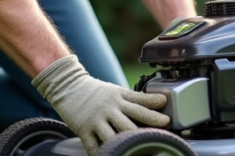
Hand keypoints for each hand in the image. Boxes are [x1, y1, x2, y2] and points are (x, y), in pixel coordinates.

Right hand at [33, 55, 169, 154]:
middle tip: (156, 139)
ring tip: (135, 152)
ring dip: (123, 145)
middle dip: (142, 133)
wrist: (68, 86)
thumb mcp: (117, 91)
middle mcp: (109, 109)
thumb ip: (137, 98)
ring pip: (112, 136)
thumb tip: (161, 101)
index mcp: (119, 99)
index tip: (167, 120)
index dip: (154, 114)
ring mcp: (96, 121)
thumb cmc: (96, 91)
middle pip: (129, 123)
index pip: (140, 106)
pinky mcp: (83, 130)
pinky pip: (93, 146)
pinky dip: (100, 153)